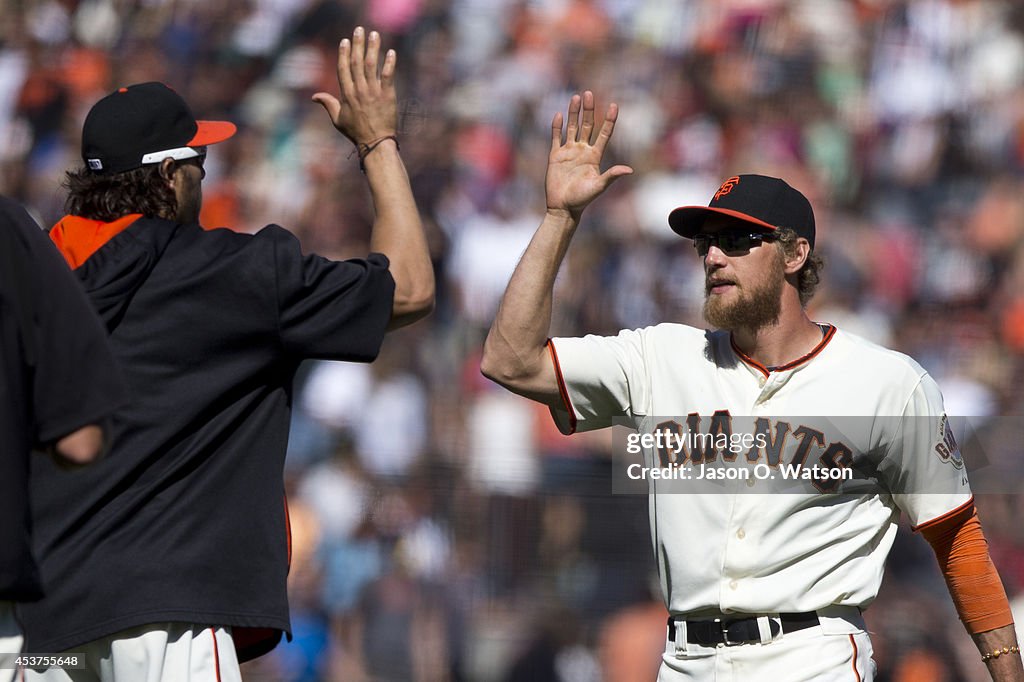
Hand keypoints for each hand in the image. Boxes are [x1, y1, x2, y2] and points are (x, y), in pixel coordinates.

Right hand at [312, 26, 397, 145]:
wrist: (375, 143)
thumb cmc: (356, 132)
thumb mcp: (338, 119)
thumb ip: (328, 104)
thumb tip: (314, 97)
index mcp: (347, 94)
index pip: (344, 68)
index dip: (344, 53)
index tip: (345, 41)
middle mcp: (359, 90)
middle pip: (357, 62)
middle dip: (357, 44)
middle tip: (359, 30)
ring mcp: (374, 92)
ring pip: (372, 65)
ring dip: (373, 48)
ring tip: (374, 34)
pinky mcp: (388, 96)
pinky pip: (388, 76)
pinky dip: (389, 63)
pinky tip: (391, 52)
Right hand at [545, 91, 632, 221]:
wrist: (563, 208)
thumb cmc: (582, 200)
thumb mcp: (599, 187)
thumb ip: (611, 176)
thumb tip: (629, 170)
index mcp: (594, 156)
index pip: (604, 134)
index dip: (609, 120)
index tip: (614, 105)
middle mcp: (582, 151)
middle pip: (587, 126)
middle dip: (589, 110)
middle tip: (590, 93)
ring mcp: (568, 152)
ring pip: (572, 128)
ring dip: (574, 113)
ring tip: (576, 97)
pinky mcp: (555, 156)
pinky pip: (556, 138)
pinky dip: (557, 127)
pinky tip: (558, 115)